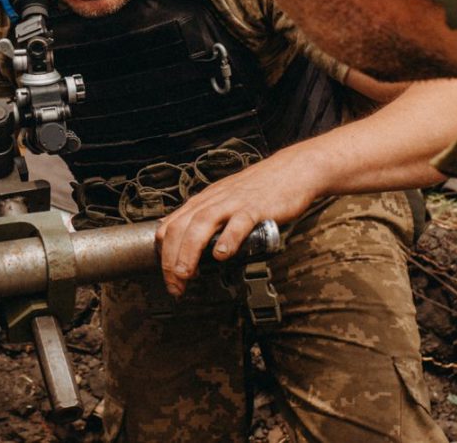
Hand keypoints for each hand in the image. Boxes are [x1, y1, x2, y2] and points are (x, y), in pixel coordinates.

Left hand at [155, 151, 316, 296]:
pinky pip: (239, 222)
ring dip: (189, 252)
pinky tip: (222, 255)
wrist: (293, 169)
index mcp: (203, 201)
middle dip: (171, 260)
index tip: (170, 277)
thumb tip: (190, 243)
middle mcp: (213, 201)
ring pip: (202, 224)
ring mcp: (234, 203)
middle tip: (176, 285)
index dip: (163, 255)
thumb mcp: (224, 200)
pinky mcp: (256, 207)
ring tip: (187, 274)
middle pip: (180, 228)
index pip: (170, 226)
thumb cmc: (259, 189)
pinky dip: (227, 239)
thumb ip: (208, 218)